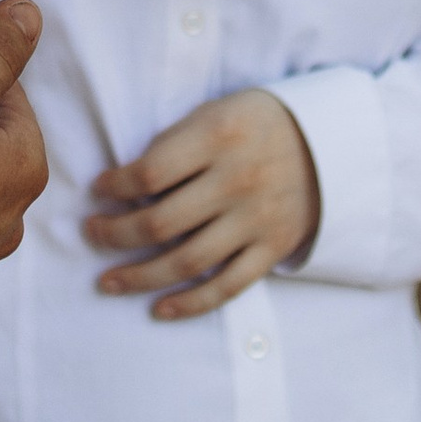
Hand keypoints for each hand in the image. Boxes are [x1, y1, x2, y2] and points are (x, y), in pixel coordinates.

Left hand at [82, 89, 320, 320]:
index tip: (96, 190)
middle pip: (159, 223)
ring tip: (108, 281)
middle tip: (91, 234)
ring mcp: (256, 219)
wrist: (328, 142)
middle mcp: (237, 180)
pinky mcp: (273, 248)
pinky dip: (191, 304)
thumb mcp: (215, 112)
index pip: (149, 173)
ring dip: (139, 277)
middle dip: (114, 234)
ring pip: (186, 262)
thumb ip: (175, 143)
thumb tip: (126, 185)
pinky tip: (159, 309)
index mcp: (218, 137)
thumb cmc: (255, 123)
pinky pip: (227, 286)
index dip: (113, 187)